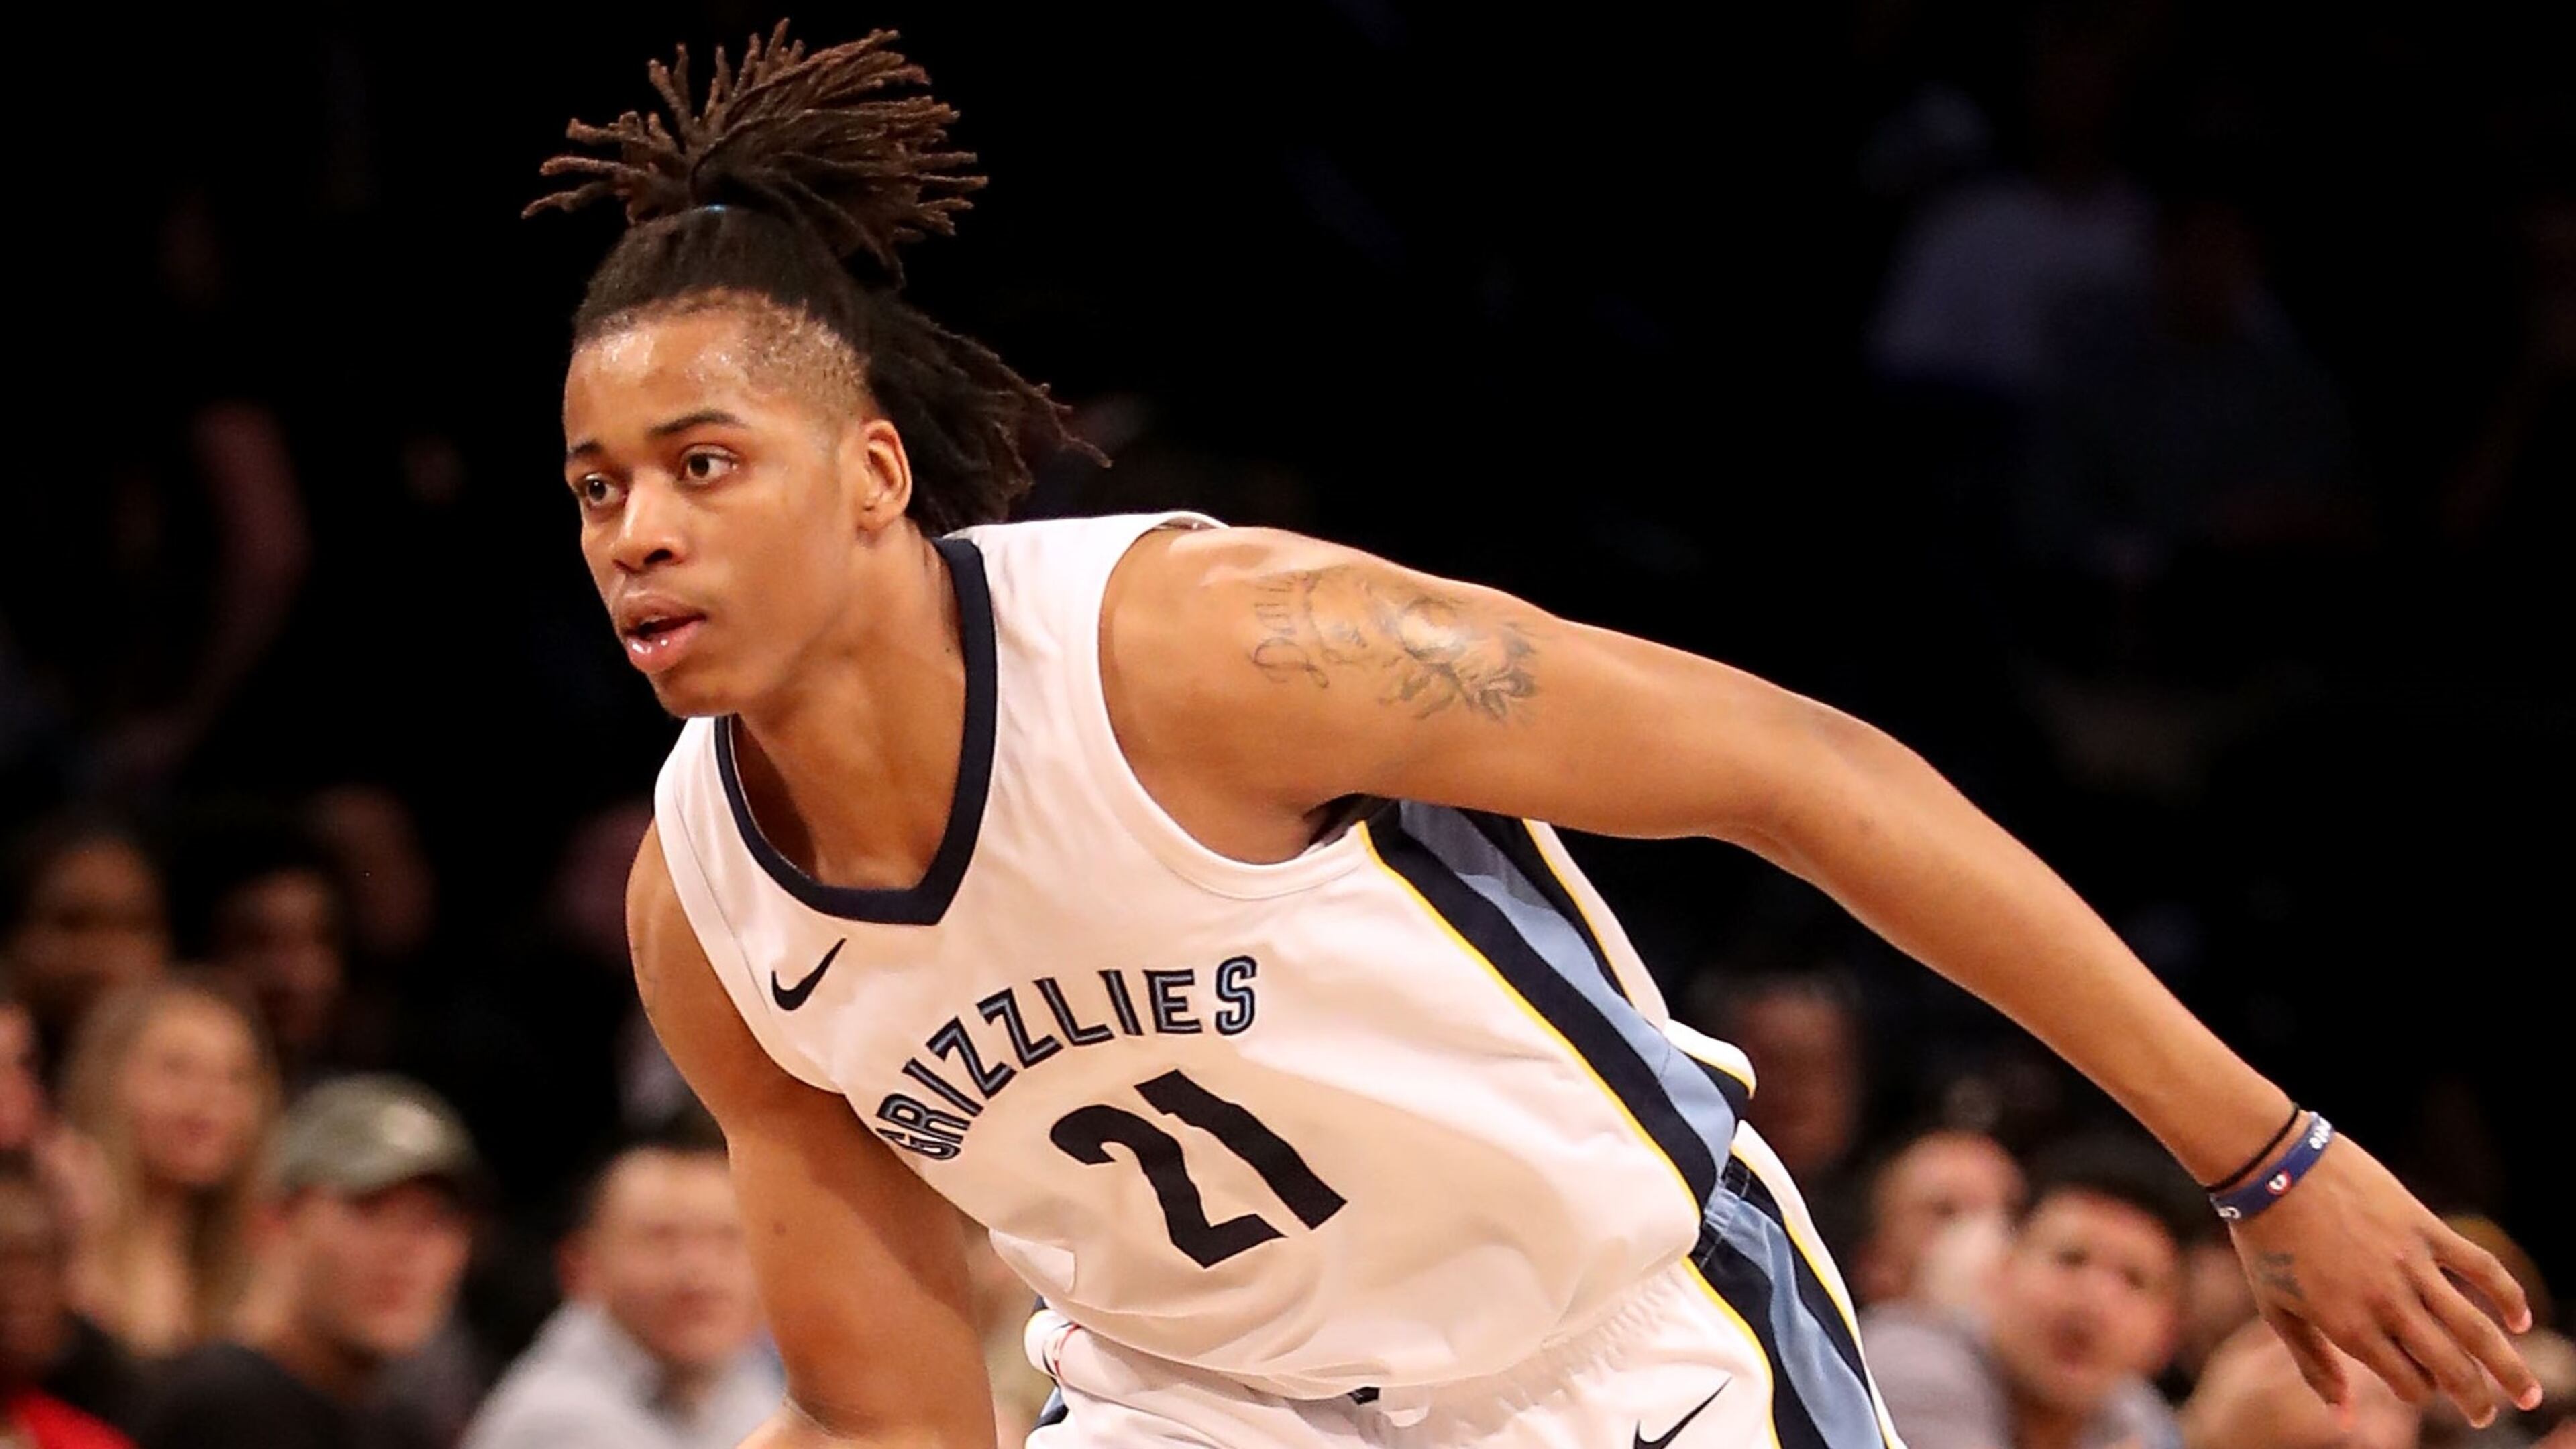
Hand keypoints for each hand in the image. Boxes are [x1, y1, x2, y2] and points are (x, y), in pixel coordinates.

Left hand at [2230, 1132, 2540, 1426]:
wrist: (2270, 1167)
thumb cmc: (2266, 1241)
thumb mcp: (2277, 1310)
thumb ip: (2314, 1365)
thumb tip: (2344, 1419)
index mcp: (2350, 1326)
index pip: (2409, 1383)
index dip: (2420, 1393)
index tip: (2418, 1387)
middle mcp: (2386, 1302)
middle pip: (2450, 1367)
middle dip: (2476, 1400)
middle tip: (2487, 1416)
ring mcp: (2410, 1264)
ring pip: (2475, 1328)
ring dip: (2508, 1367)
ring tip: (2526, 1394)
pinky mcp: (2425, 1228)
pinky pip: (2481, 1267)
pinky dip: (2509, 1296)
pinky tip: (2521, 1320)